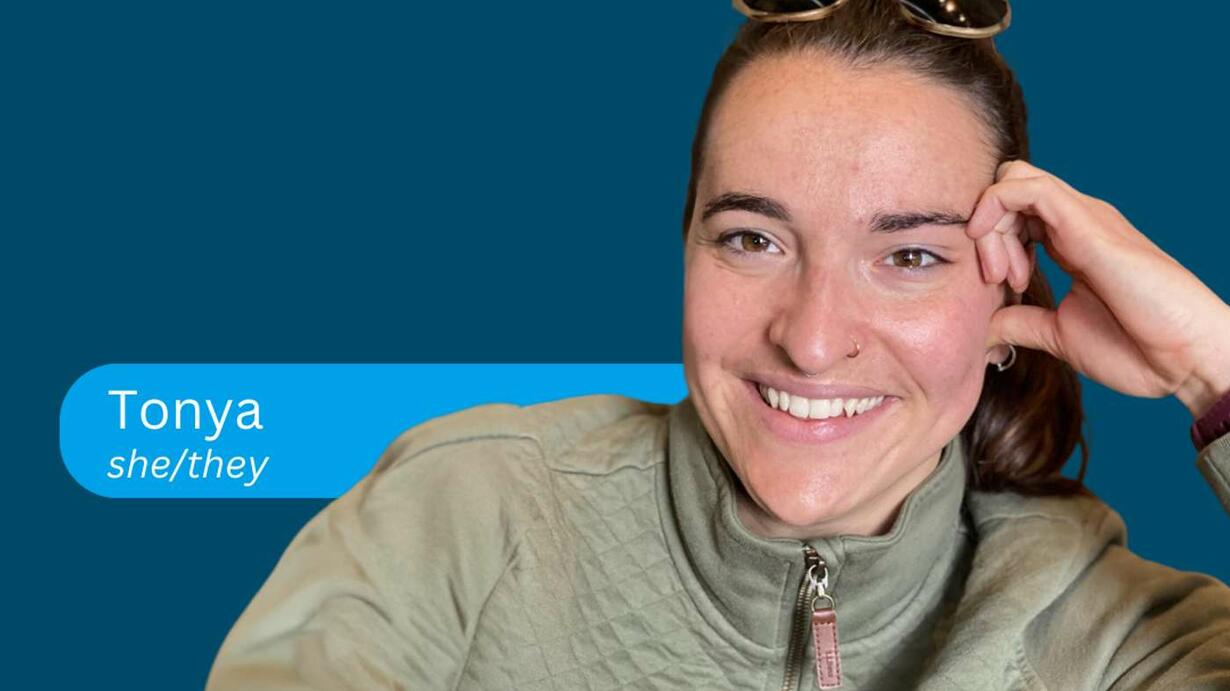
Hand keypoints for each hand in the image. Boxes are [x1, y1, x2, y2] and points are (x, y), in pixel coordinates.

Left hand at [966, 160, 1229, 418]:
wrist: (1185, 358)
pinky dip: (996, 208)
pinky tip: (995, 252)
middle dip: (985, 231)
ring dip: (989, 223)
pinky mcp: (1087, 223)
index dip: (991, 244)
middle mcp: (1075, 222)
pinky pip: (1028, 187)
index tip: (997, 290)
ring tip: (1003, 275)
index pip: (1013, 212)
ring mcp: (1082, 218)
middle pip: (1008, 190)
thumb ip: (1020, 322)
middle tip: (995, 281)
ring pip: (1013, 180)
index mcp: (1069, 242)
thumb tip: (983, 327)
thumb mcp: (1058, 334)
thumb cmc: (1136, 347)